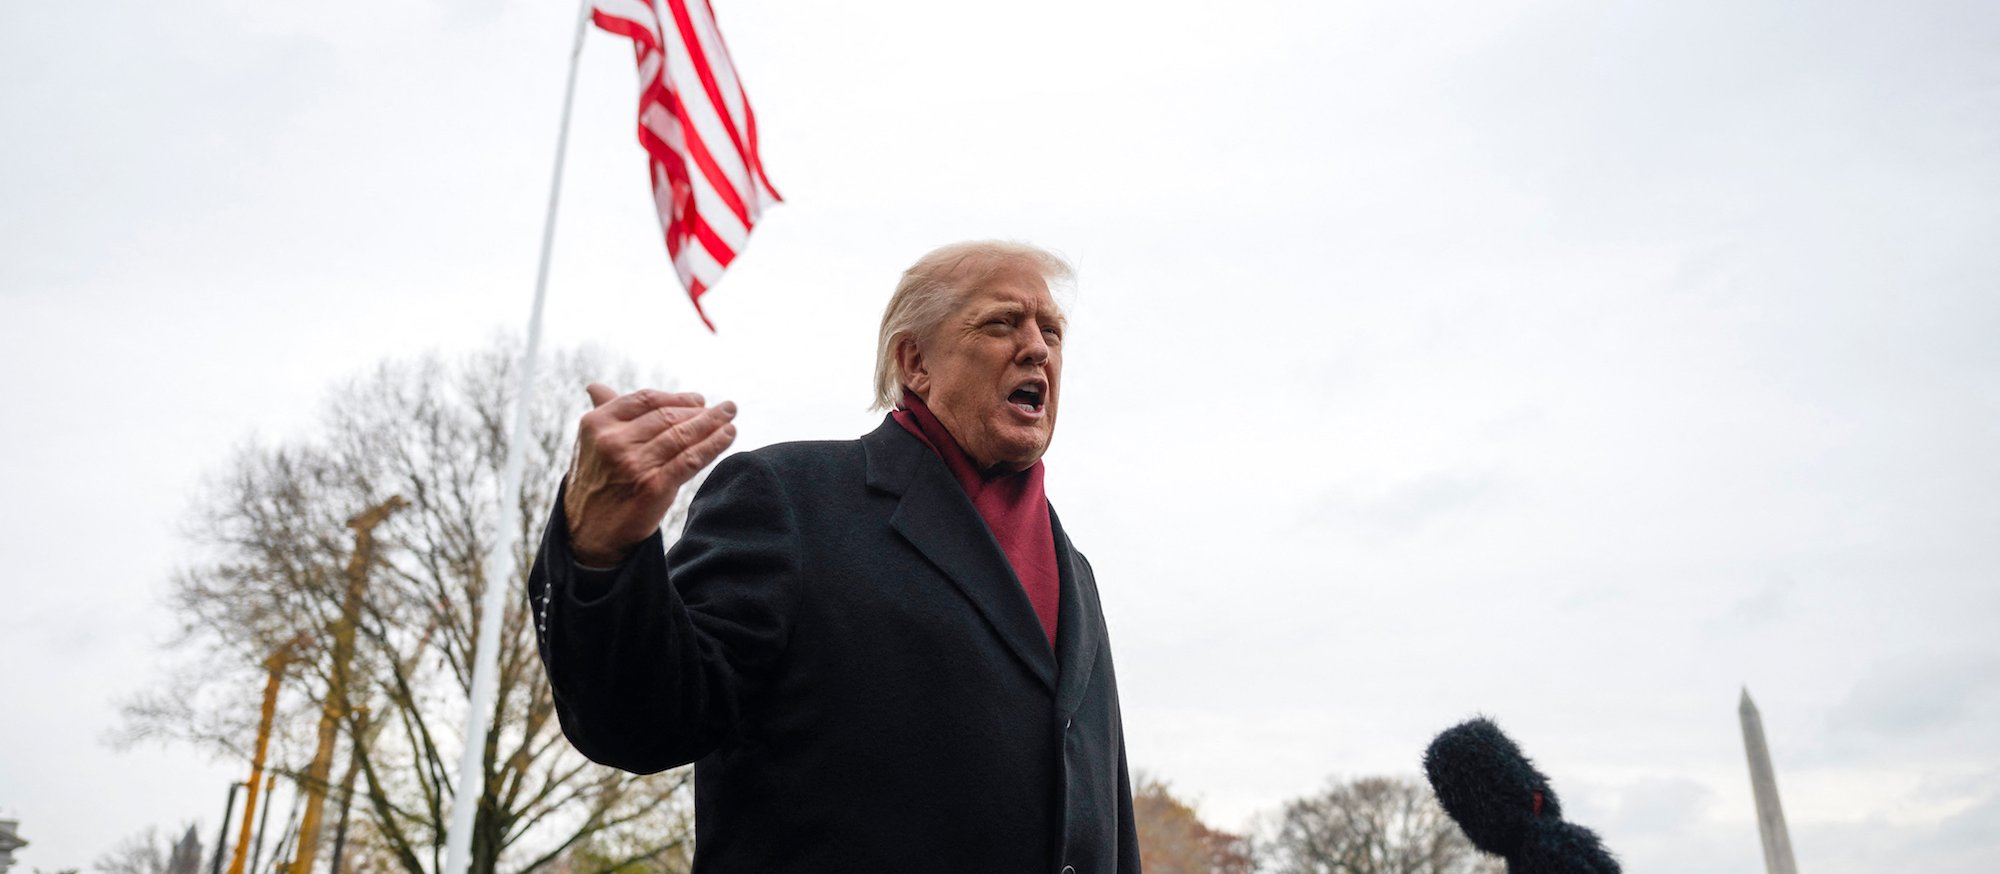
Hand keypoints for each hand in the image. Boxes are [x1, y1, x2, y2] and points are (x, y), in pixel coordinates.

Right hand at [563, 383, 737, 566]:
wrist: (588, 533)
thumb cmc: (595, 483)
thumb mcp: (590, 444)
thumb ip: (602, 414)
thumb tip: (596, 387)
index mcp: (597, 423)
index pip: (646, 399)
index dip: (677, 398)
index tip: (699, 399)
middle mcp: (613, 441)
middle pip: (667, 417)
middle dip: (700, 411)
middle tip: (725, 408)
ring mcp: (633, 464)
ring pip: (681, 436)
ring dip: (712, 424)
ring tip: (730, 417)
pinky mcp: (653, 487)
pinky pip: (690, 459)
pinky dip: (713, 445)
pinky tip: (728, 435)